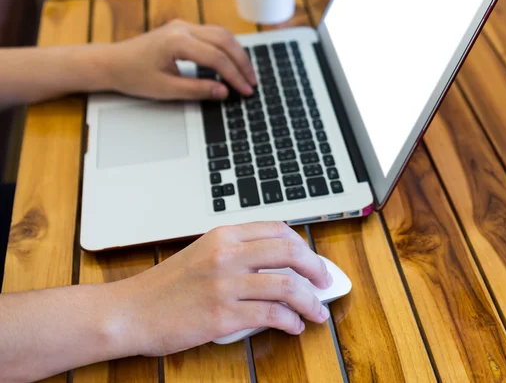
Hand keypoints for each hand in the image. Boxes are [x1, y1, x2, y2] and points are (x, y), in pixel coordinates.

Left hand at [104, 20, 256, 100]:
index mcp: (177, 42)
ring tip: (246, 74)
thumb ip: (197, 90)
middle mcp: (183, 28)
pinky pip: (213, 34)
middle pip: (224, 40)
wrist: (112, 63)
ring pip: (222, 34)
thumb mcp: (166, 90)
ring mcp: (183, 26)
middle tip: (252, 82)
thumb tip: (224, 92)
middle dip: (242, 62)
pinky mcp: (183, 29)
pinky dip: (227, 48)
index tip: (245, 91)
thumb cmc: (133, 76)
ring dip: (237, 53)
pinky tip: (232, 63)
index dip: (234, 76)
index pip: (216, 58)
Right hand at [111, 222, 332, 356]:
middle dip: (316, 267)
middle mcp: (227, 254)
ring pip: (286, 285)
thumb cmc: (167, 285)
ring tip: (318, 311)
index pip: (278, 229)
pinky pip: (270, 314)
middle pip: (289, 251)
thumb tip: (278, 267)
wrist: (131, 311)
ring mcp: (225, 284)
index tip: (312, 259)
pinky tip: (294, 325)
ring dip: (310, 300)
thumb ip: (238, 253)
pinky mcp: (222, 315)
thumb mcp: (203, 254)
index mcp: (224, 234)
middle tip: (325, 280)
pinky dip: (290, 320)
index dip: (302, 245)